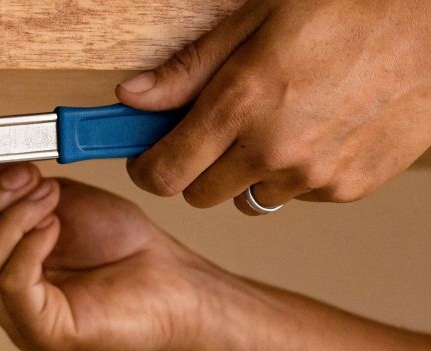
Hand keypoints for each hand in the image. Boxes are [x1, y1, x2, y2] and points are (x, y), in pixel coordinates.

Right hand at [0, 164, 220, 350]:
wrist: (178, 283)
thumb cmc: (125, 249)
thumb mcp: (59, 200)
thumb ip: (15, 188)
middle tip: (22, 177)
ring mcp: (17, 321)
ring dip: (9, 219)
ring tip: (48, 198)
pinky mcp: (44, 336)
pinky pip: (13, 285)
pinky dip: (27, 245)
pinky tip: (52, 229)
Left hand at [117, 0, 430, 213]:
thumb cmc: (352, 6)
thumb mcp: (258, 18)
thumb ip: (189, 68)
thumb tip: (132, 98)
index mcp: (242, 104)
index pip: (165, 174)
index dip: (148, 167)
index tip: (149, 156)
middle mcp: (274, 149)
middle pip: (200, 195)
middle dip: (196, 168)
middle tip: (214, 133)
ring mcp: (315, 175)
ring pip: (250, 199)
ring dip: (248, 173)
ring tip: (276, 124)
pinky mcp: (349, 187)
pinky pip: (299, 197)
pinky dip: (296, 174)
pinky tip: (317, 130)